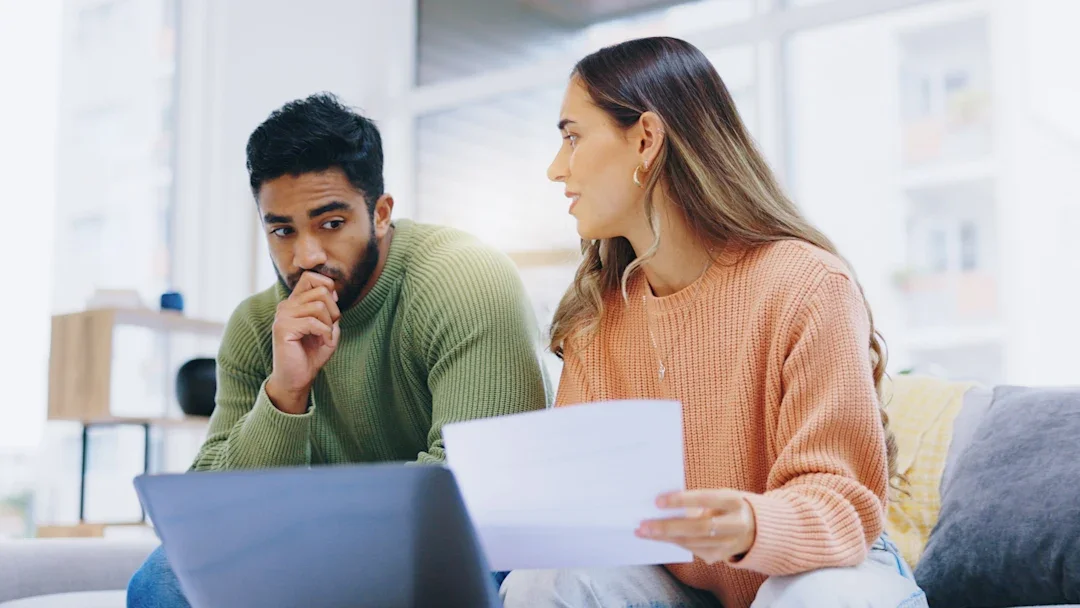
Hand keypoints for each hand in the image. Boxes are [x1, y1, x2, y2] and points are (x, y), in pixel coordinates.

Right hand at [266, 271, 341, 413]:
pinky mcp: (283, 328)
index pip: (310, 276)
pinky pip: (313, 322)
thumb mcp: (328, 328)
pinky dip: (325, 333)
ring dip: (329, 323)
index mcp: (295, 302)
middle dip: (334, 310)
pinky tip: (324, 343)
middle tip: (331, 328)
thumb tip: (332, 291)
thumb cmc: (312, 354)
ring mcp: (283, 315)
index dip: (327, 287)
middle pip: (321, 290)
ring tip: (327, 337)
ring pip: (318, 305)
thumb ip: (330, 309)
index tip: (332, 308)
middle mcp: (287, 305)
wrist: (297, 378)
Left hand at [636, 489, 756, 564]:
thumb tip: (662, 504)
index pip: (706, 499)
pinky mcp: (720, 556)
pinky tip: (656, 537)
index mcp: (734, 501)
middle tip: (643, 524)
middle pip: (698, 527)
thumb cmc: (725, 506)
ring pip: (693, 542)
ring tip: (643, 531)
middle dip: (668, 527)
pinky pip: (692, 549)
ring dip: (664, 537)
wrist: (754, 528)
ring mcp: (729, 544)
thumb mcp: (718, 496)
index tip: (657, 501)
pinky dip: (672, 542)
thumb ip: (697, 500)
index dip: (681, 500)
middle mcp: (735, 524)